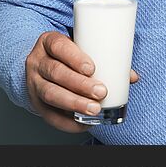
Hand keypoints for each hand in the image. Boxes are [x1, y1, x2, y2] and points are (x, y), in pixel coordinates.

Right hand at [25, 30, 139, 132]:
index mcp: (48, 42)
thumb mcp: (80, 49)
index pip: (58, 46)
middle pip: (56, 72)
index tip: (92, 68)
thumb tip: (132, 77)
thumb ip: (103, 58)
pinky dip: (67, 122)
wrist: (41, 65)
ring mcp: (33, 83)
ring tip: (95, 109)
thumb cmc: (67, 56)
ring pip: (50, 93)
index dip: (74, 57)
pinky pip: (48, 115)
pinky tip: (82, 124)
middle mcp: (37, 62)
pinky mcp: (35, 103)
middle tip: (101, 91)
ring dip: (74, 103)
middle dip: (79, 84)